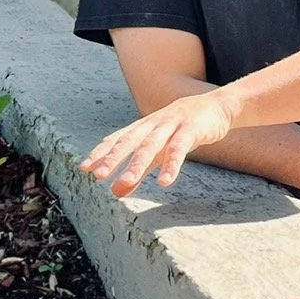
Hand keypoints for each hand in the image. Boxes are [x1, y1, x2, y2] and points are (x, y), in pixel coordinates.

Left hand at [81, 91, 238, 197]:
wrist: (215, 107)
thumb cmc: (180, 130)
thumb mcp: (158, 152)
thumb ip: (138, 172)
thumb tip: (115, 191)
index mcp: (142, 128)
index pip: (116, 140)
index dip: (100, 153)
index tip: (84, 169)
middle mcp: (152, 125)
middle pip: (129, 142)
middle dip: (112, 158)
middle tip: (98, 176)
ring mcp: (171, 125)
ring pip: (151, 145)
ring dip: (137, 164)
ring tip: (125, 182)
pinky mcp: (191, 130)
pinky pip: (179, 148)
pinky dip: (172, 164)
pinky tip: (165, 181)